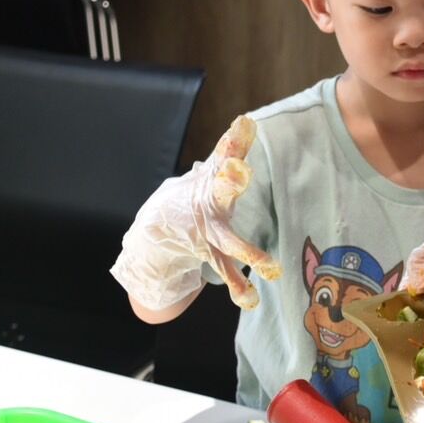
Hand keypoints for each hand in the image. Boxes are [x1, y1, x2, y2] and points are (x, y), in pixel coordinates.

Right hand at [110, 116, 279, 308]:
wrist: (153, 234)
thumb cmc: (189, 199)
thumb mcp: (207, 173)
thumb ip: (229, 152)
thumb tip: (246, 123)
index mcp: (209, 183)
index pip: (223, 157)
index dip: (234, 142)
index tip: (245, 123)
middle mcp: (208, 206)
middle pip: (222, 191)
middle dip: (231, 181)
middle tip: (241, 170)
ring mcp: (207, 232)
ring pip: (229, 242)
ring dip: (249, 254)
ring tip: (270, 269)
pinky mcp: (209, 254)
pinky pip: (226, 271)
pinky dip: (239, 287)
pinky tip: (251, 299)